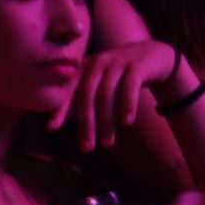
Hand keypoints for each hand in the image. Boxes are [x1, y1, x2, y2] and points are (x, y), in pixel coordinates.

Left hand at [49, 40, 178, 150]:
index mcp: (84, 68)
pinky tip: (127, 123)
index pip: (69, 91)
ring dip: (106, 122)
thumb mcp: (99, 85)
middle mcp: (98, 63)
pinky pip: (129, 88)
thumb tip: (54, 124)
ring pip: (106, 96)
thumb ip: (81, 100)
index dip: (60, 109)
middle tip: (87, 148)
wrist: (153, 56)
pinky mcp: (137, 66)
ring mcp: (117, 63)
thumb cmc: (119, 77)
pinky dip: (127, 106)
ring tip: (107, 144)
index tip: (51, 128)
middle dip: (86, 124)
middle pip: (87, 96)